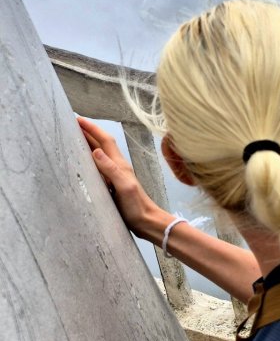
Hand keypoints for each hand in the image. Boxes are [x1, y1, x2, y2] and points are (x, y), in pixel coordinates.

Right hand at [78, 117, 165, 238]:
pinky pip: (97, 166)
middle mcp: (117, 167)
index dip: (92, 129)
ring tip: (72, 137)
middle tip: (70, 124)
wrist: (147, 221)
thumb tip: (96, 151)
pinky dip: (88, 159)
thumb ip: (112, 169)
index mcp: (119, 165)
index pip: (104, 141)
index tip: (77, 119)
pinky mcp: (112, 184)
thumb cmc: (136, 206)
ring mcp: (114, 175)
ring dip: (87, 143)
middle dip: (87, 132)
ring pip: (99, 154)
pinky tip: (81, 162)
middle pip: (101, 144)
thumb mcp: (124, 187)